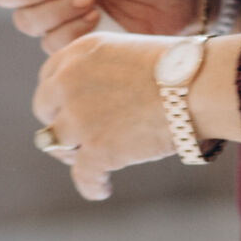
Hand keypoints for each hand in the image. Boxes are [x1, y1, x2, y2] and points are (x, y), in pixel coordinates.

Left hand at [33, 34, 174, 201]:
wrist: (197, 84)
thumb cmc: (179, 66)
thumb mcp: (129, 51)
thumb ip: (103, 70)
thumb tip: (98, 97)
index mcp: (80, 52)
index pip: (48, 76)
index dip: (59, 96)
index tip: (70, 107)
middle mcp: (70, 82)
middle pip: (43, 108)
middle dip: (59, 121)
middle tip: (78, 135)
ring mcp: (80, 118)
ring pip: (55, 143)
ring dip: (71, 153)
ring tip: (90, 161)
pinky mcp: (96, 150)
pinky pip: (83, 177)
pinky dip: (92, 185)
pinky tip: (102, 188)